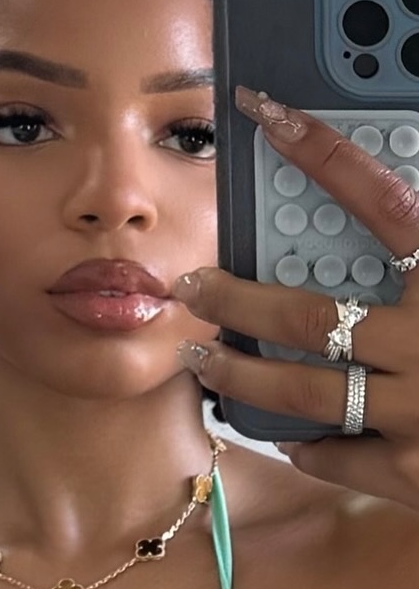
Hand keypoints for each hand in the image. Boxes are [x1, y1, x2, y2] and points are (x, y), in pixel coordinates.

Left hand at [170, 84, 418, 507]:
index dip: (323, 155)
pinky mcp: (413, 473)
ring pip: (304, 393)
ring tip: (204, 359)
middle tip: (192, 286)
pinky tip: (289, 433)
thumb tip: (396, 222)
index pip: (385, 201)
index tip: (268, 115)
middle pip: (309, 317)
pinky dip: (309, 445)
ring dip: (242, 377)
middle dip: (236, 301)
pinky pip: (338, 456)